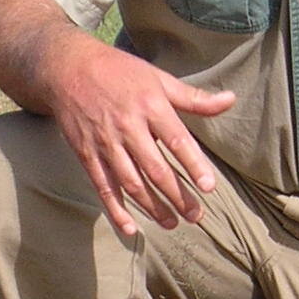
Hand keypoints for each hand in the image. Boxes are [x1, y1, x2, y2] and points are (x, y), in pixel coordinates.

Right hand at [37, 32, 236, 235]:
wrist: (67, 68)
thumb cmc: (119, 71)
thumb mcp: (158, 78)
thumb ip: (193, 98)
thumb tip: (230, 100)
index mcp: (150, 106)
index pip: (177, 140)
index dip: (194, 165)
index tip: (209, 187)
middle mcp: (128, 127)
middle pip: (156, 169)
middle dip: (178, 196)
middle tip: (196, 216)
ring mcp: (106, 143)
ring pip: (131, 183)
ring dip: (152, 207)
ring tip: (172, 223)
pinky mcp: (87, 155)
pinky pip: (103, 187)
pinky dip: (115, 210)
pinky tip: (130, 229)